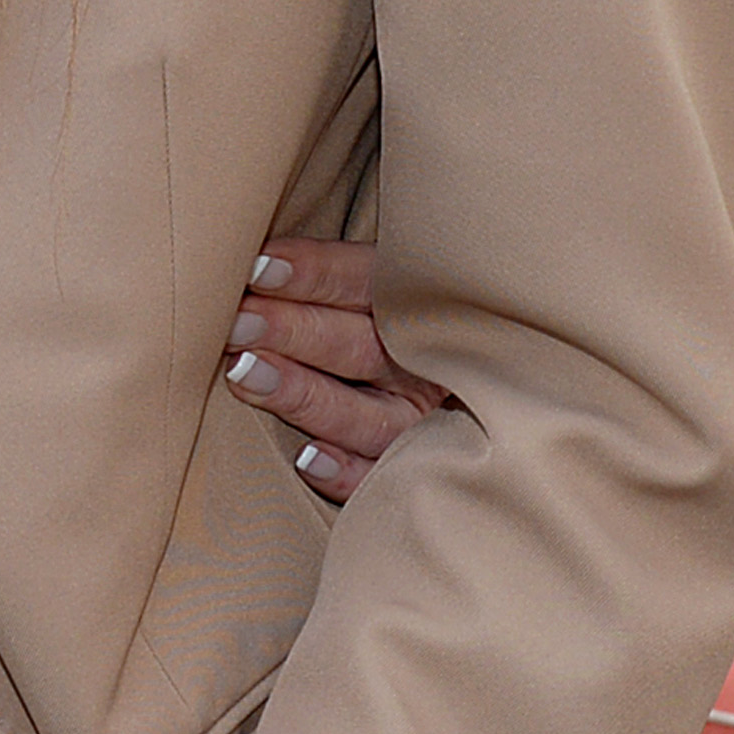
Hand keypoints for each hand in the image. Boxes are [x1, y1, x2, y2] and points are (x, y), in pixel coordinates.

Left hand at [218, 237, 457, 502]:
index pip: (365, 282)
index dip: (314, 272)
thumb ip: (335, 269)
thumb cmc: (401, 322)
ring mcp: (426, 423)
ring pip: (365, 415)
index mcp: (422, 304)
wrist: (497, 391)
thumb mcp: (389, 281)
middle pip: (360, 347)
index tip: (257, 268)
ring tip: (243, 374)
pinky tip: (305, 459)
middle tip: (236, 322)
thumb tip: (254, 256)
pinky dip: (347, 472)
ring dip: (302, 394)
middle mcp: (426, 365)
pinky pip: (382, 477)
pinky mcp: (418, 472)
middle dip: (293, 332)